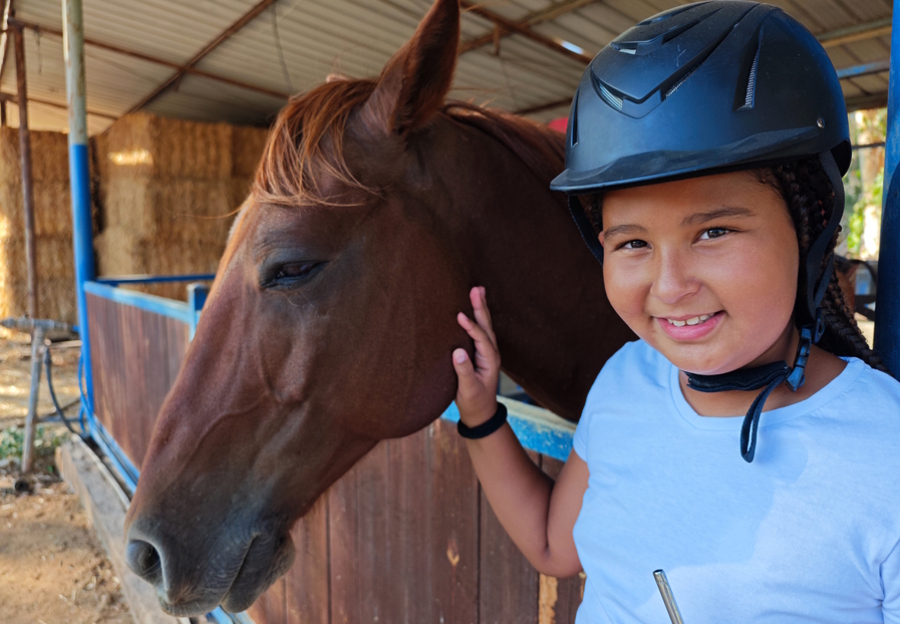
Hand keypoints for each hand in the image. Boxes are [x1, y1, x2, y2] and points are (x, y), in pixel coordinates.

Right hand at [452, 286, 500, 427]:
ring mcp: (486, 352)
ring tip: (477, 290)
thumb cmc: (474, 403)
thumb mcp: (468, 390)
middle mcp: (490, 353)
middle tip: (476, 289)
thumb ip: (464, 372)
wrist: (481, 414)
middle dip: (481, 307)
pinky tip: (472, 308)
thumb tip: (458, 352)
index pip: (481, 338)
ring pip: (484, 326)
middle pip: (486, 326)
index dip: (471, 326)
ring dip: (480, 308)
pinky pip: (479, 331)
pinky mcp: (480, 353)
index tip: (459, 316)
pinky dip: (477, 318)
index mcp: (489, 360)